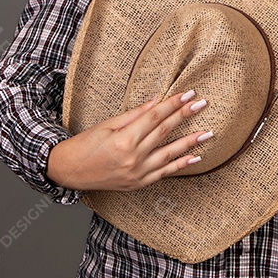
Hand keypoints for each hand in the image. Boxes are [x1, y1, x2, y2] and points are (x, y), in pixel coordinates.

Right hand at [45, 89, 210, 191]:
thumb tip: (157, 101)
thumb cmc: (85, 145)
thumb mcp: (107, 125)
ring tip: (207, 132)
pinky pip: (164, 173)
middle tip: (202, 104)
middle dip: (185, 116)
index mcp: (124, 139)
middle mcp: (133, 157)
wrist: (69, 172)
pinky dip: (181, 165)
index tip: (188, 94)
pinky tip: (195, 157)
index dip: (173, 104)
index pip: (155, 117)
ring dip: (190, 142)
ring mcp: (137, 173)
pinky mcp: (139, 183)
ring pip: (169, 154)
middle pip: (164, 132)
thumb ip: (135, 114)